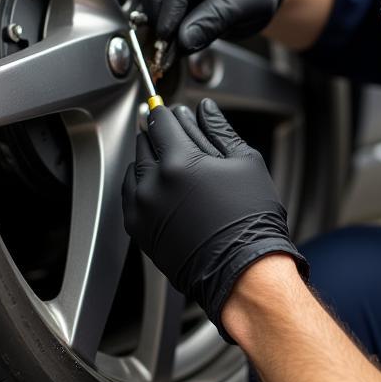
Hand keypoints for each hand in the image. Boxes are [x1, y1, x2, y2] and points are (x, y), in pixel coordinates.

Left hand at [122, 99, 306, 339]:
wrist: (242, 271)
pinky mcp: (138, 229)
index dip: (168, 112)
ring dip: (149, 159)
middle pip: (145, 142)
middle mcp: (153, 184)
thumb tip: (205, 111)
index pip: (161, 121)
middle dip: (159, 134)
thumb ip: (220, 130)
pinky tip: (163, 188)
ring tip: (174, 165)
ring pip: (135, 168)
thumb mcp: (244, 163)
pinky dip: (142, 185)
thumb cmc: (250, 221)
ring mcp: (142, 208)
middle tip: (177, 137)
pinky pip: (131, 195)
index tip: (172, 110)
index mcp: (179, 162)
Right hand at [140, 0, 285, 55]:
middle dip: (159, 8)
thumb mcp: (249, 4)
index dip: (173, 1)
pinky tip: (167, 33)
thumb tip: (184, 40)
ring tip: (168, 41)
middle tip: (165, 42)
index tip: (169, 32)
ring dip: (154, 12)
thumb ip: (217, 18)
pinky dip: (156, 13)